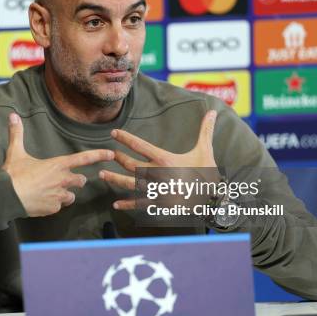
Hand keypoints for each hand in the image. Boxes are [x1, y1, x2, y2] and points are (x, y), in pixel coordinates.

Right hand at [2, 113, 114, 216]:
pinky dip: (54, 204)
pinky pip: (59, 207)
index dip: (99, 155)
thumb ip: (17, 134)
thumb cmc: (13, 175)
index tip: (111, 154)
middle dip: (77, 180)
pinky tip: (43, 201)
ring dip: (66, 194)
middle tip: (66, 179)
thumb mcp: (15, 152)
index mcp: (57, 165)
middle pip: (80, 180)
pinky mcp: (53, 209)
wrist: (5, 198)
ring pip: (71, 196)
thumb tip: (12, 116)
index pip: (83, 158)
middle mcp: (62, 180)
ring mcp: (59, 196)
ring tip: (53, 191)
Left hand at [99, 110, 217, 209]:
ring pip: (131, 184)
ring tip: (102, 174)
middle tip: (108, 154)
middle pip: (132, 165)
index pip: (141, 146)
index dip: (126, 138)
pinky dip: (128, 204)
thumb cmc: (208, 173)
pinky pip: (140, 204)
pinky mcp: (159, 204)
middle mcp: (158, 174)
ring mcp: (157, 190)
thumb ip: (206, 130)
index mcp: (166, 160)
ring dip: (115, 179)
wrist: (214, 199)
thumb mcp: (206, 150)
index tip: (114, 133)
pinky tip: (116, 204)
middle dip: (119, 158)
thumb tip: (214, 111)